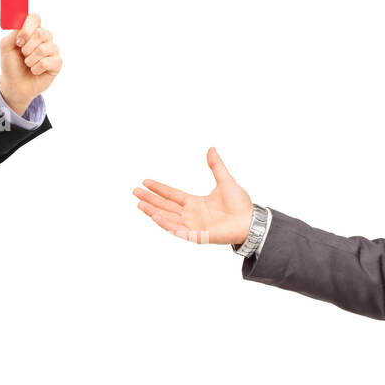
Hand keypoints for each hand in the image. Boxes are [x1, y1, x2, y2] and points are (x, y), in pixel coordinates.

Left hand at [0, 13, 61, 114]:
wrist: (14, 84)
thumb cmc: (11, 64)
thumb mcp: (6, 46)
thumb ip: (13, 33)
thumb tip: (22, 25)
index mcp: (32, 30)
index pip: (35, 18)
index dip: (27, 28)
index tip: (19, 40)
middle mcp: (44, 38)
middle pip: (41, 33)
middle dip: (27, 47)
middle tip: (23, 54)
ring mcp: (52, 50)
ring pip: (43, 49)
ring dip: (30, 60)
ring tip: (28, 64)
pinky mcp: (57, 63)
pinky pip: (46, 62)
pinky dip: (36, 69)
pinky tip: (35, 71)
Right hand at [133, 147, 254, 245]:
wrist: (250, 220)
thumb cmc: (240, 204)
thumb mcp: (225, 180)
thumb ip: (216, 166)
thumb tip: (211, 149)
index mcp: (195, 203)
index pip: (172, 195)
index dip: (159, 188)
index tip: (145, 182)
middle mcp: (191, 215)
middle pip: (165, 206)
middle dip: (150, 199)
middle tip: (134, 192)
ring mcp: (192, 226)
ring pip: (167, 218)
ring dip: (153, 211)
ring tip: (139, 204)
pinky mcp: (197, 236)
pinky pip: (178, 230)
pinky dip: (166, 224)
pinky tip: (155, 217)